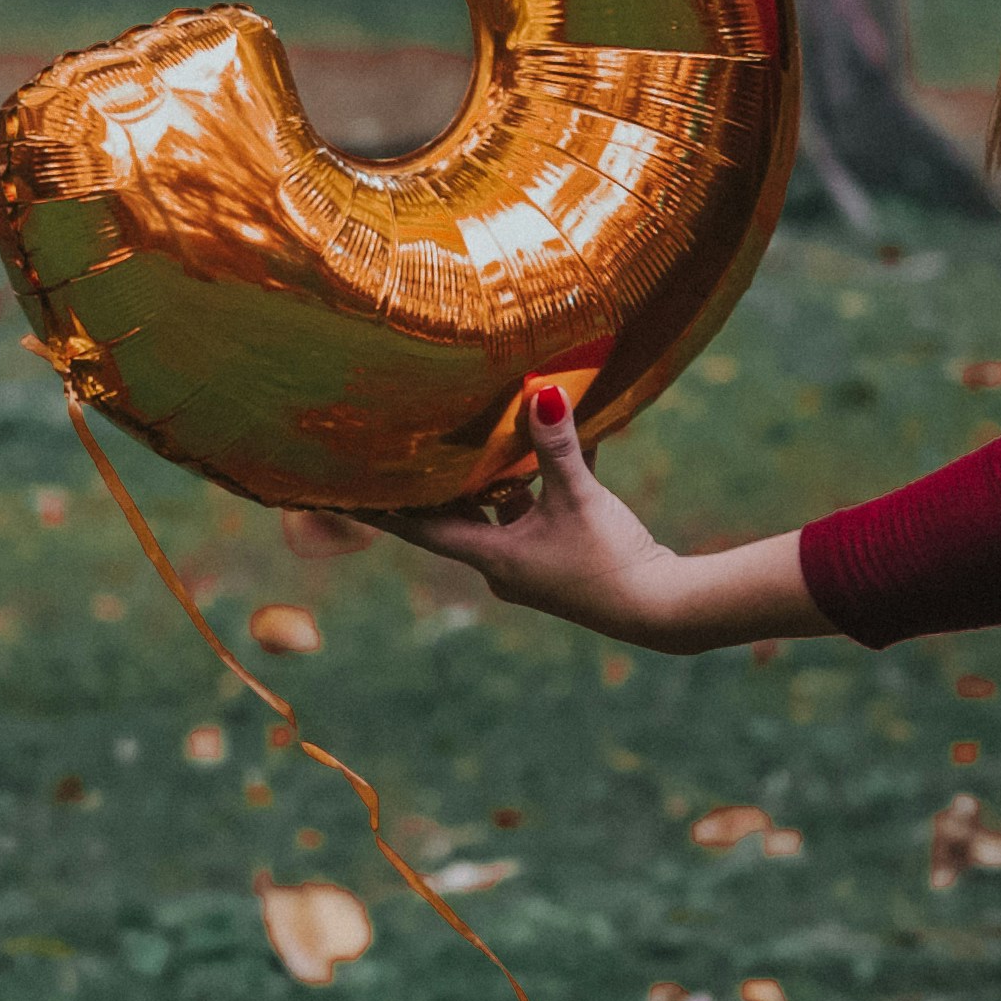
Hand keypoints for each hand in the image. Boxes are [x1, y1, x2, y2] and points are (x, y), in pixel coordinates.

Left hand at [385, 379, 748, 653]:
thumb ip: (557, 445)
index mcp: (492, 556)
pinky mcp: (559, 558)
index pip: (420, 528)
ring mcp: (530, 565)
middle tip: (407, 446)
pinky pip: (536, 513)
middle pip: (457, 516)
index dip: (381, 509)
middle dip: (439, 481)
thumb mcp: (580, 496)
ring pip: (500, 511)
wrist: (660, 607)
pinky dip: (539, 485)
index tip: (340, 494)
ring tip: (483, 433)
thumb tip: (542, 393)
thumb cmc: (611, 559)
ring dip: (495, 477)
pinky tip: (563, 442)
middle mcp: (502, 565)